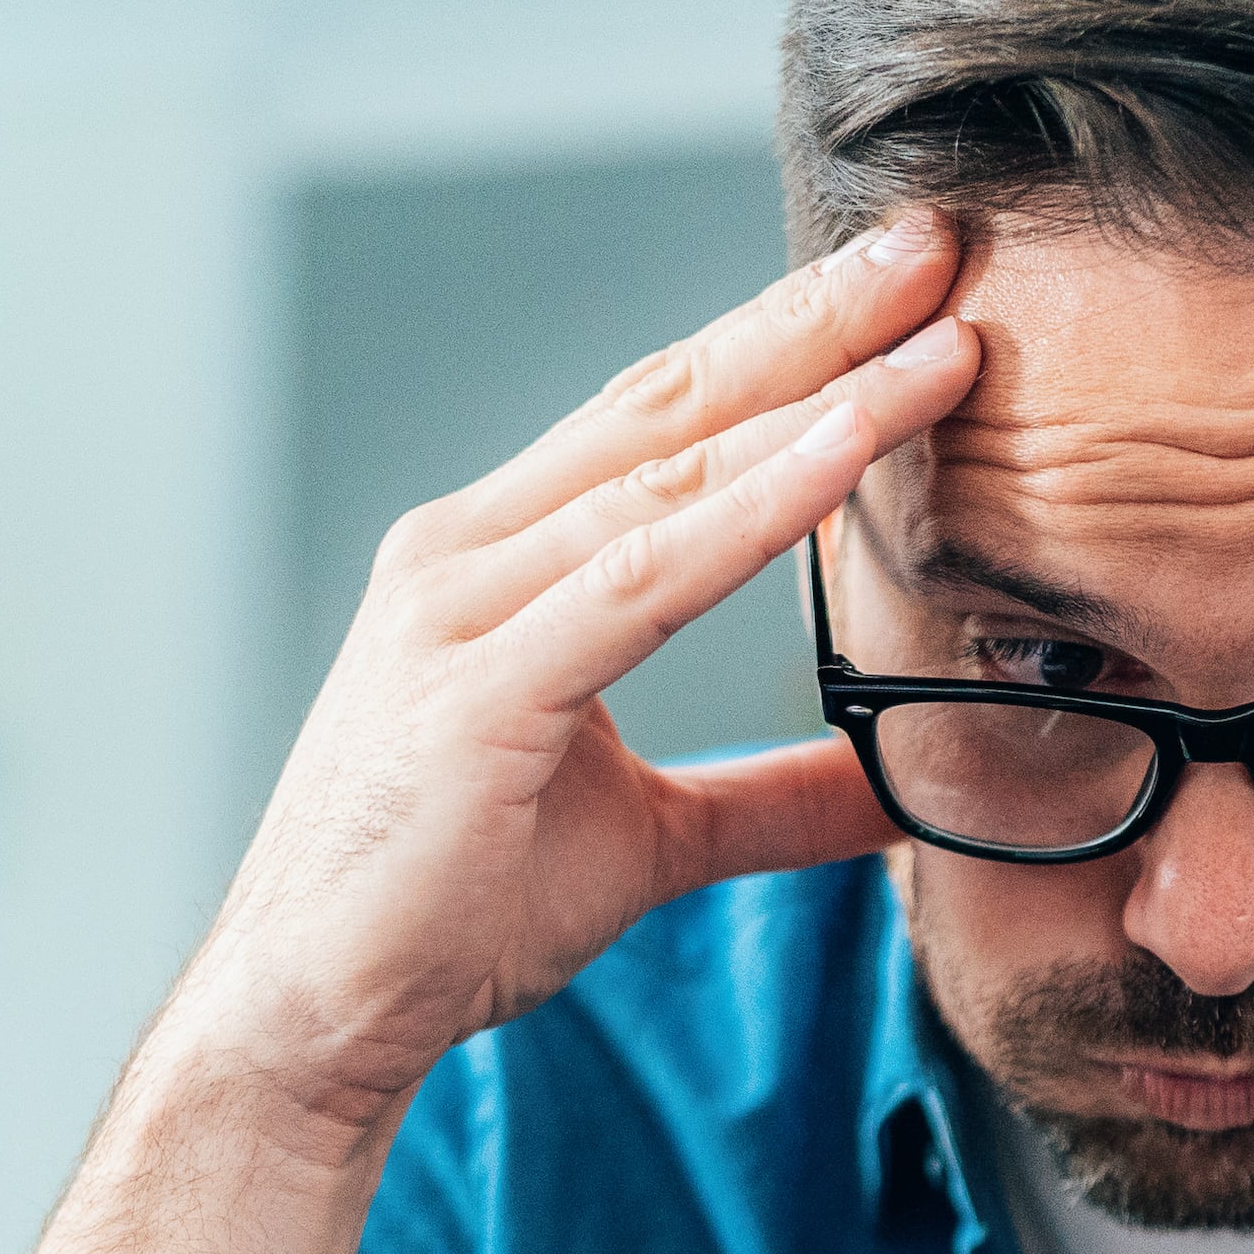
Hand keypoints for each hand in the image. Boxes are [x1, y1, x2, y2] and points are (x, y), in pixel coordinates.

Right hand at [167, 217, 982, 1141]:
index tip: (902, 288)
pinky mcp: (478, 689)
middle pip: (668, 403)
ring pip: (665, 471)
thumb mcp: (646, 840)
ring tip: (937, 338)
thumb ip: (768, 799)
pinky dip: (755, 506)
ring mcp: (461, 610)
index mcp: (497, 564)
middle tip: (937, 239)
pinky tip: (847, 450)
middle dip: (811, 317)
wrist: (315, 1014)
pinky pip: (645, 576)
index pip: (659, 422)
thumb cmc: (448, 913)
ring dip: (815, 394)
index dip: (783, 344)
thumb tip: (890, 790)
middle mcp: (468, 555)